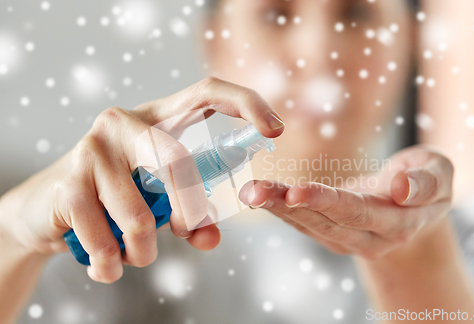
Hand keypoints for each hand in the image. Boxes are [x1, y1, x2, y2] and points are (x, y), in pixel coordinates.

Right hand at [0, 77, 283, 282]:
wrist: (47, 210)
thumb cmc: (115, 199)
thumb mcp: (158, 201)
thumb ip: (190, 215)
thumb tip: (212, 236)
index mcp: (155, 119)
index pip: (207, 92)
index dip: (245, 103)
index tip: (276, 131)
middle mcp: (124, 123)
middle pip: (177, 161)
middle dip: (187, 210)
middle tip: (185, 231)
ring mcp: (92, 148)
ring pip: (141, 215)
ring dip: (143, 252)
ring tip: (133, 257)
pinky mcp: (67, 181)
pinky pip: (106, 238)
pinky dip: (111, 264)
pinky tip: (106, 266)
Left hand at [238, 146, 452, 258]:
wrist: (412, 206)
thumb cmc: (427, 182)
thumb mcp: (441, 173)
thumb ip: (428, 182)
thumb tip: (404, 188)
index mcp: (397, 222)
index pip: (358, 212)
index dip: (328, 203)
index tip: (297, 190)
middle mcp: (368, 236)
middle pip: (324, 222)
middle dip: (288, 206)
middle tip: (254, 190)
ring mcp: (347, 238)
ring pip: (308, 224)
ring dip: (276, 207)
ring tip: (248, 191)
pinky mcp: (331, 232)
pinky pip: (303, 221)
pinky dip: (279, 208)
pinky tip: (258, 195)